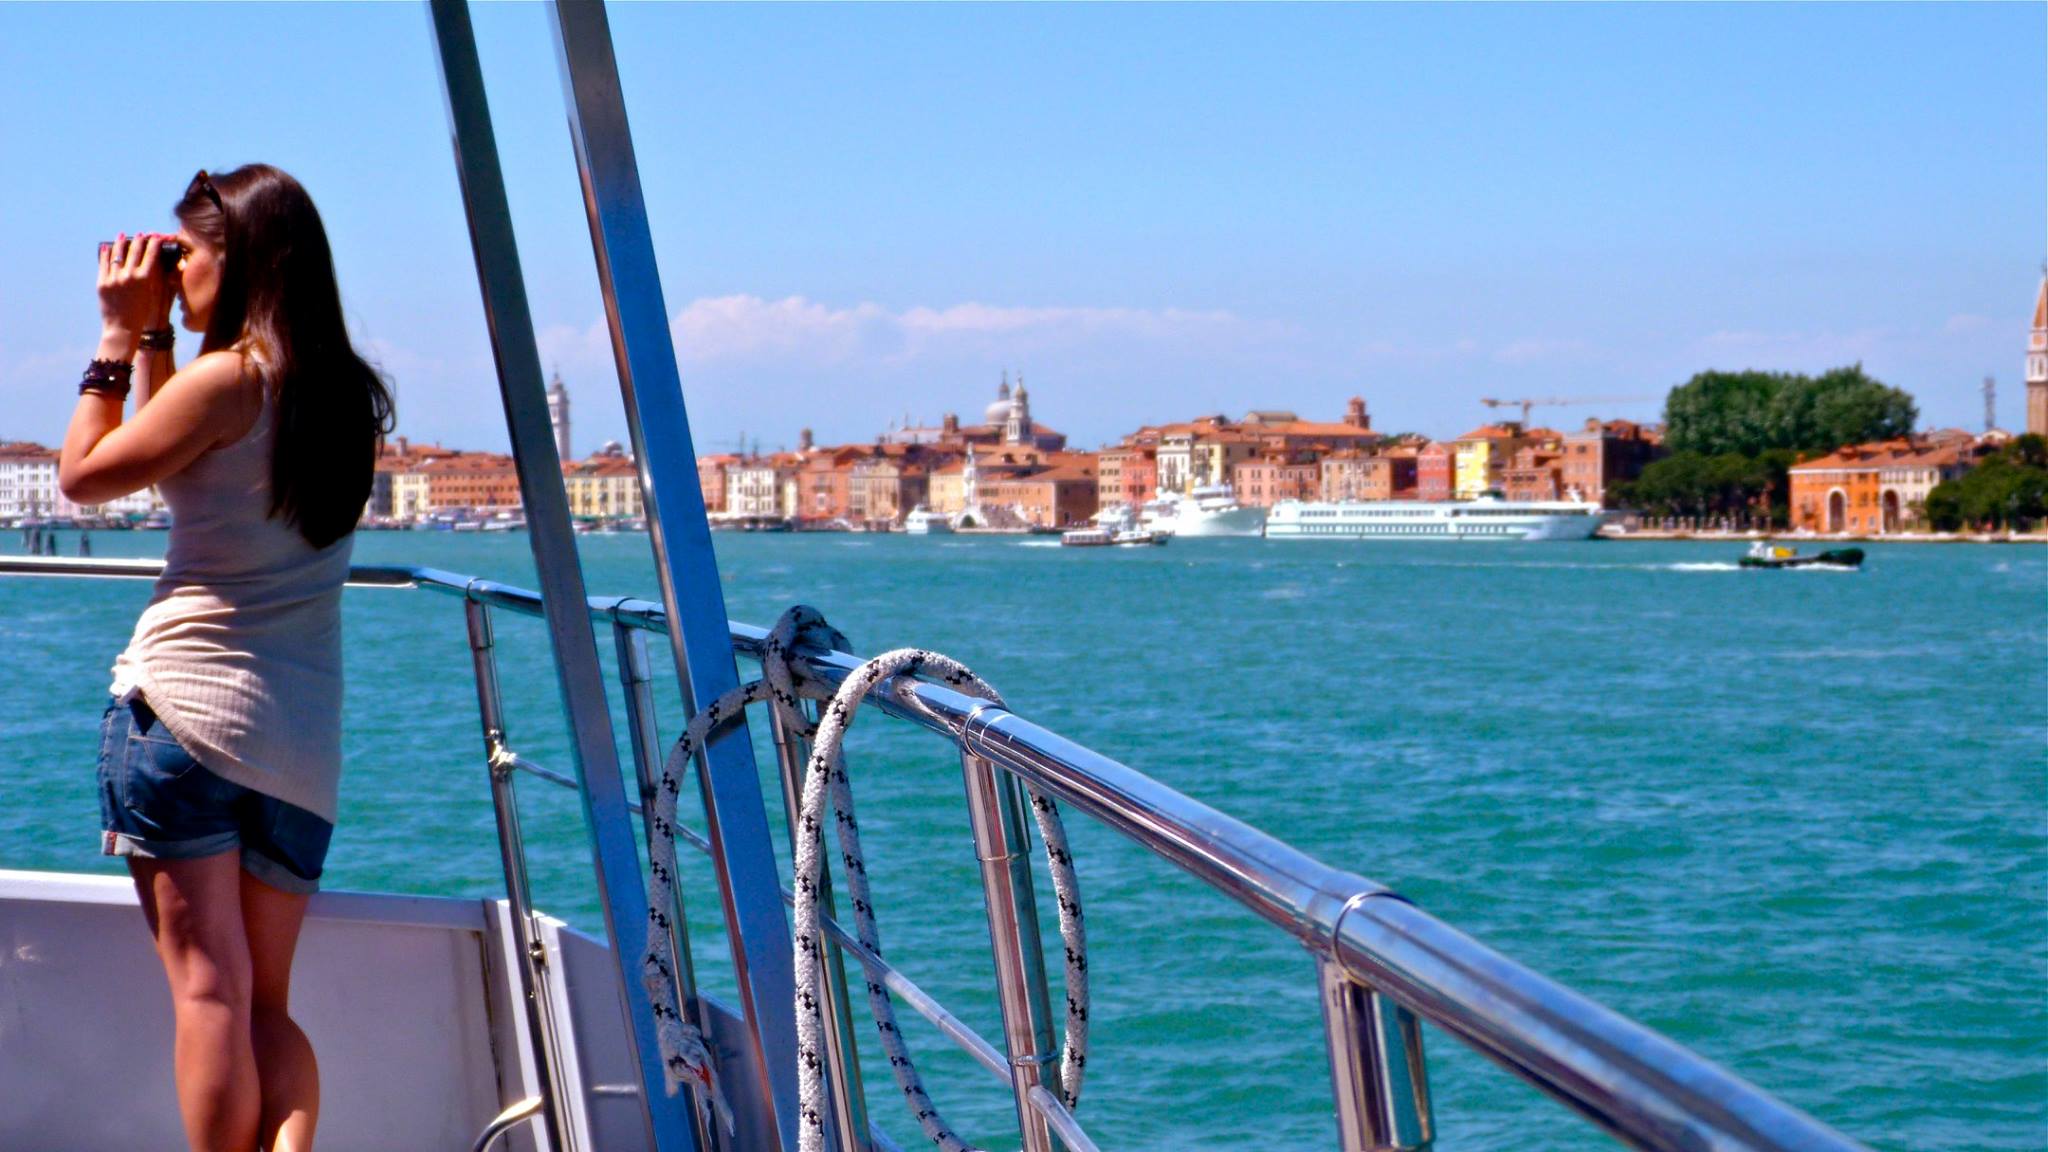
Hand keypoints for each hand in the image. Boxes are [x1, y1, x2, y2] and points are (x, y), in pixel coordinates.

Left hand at [98, 233, 169, 350]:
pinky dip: (105, 253)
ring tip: (121, 236)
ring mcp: (113, 278)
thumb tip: (149, 261)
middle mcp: (129, 276)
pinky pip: (103, 263)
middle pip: (134, 251)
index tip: (155, 237)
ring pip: (116, 254)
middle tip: (140, 234)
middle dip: (139, 240)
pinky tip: (106, 247)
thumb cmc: (140, 313)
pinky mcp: (102, 282)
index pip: (151, 254)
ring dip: (120, 243)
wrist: (122, 327)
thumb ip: (149, 277)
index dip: (154, 243)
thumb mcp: (149, 294)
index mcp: (144, 279)